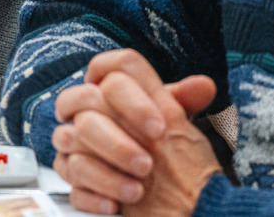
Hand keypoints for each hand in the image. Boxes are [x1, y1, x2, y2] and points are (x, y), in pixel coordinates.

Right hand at [52, 49, 219, 215]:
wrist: (160, 185)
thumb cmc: (161, 144)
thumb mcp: (173, 120)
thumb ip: (184, 100)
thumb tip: (204, 86)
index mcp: (110, 87)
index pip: (109, 69)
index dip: (132, 97)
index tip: (158, 127)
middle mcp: (85, 108)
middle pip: (84, 103)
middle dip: (117, 138)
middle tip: (148, 163)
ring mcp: (72, 141)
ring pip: (70, 141)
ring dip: (106, 171)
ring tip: (137, 190)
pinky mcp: (70, 174)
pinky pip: (69, 180)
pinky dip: (93, 194)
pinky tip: (115, 206)